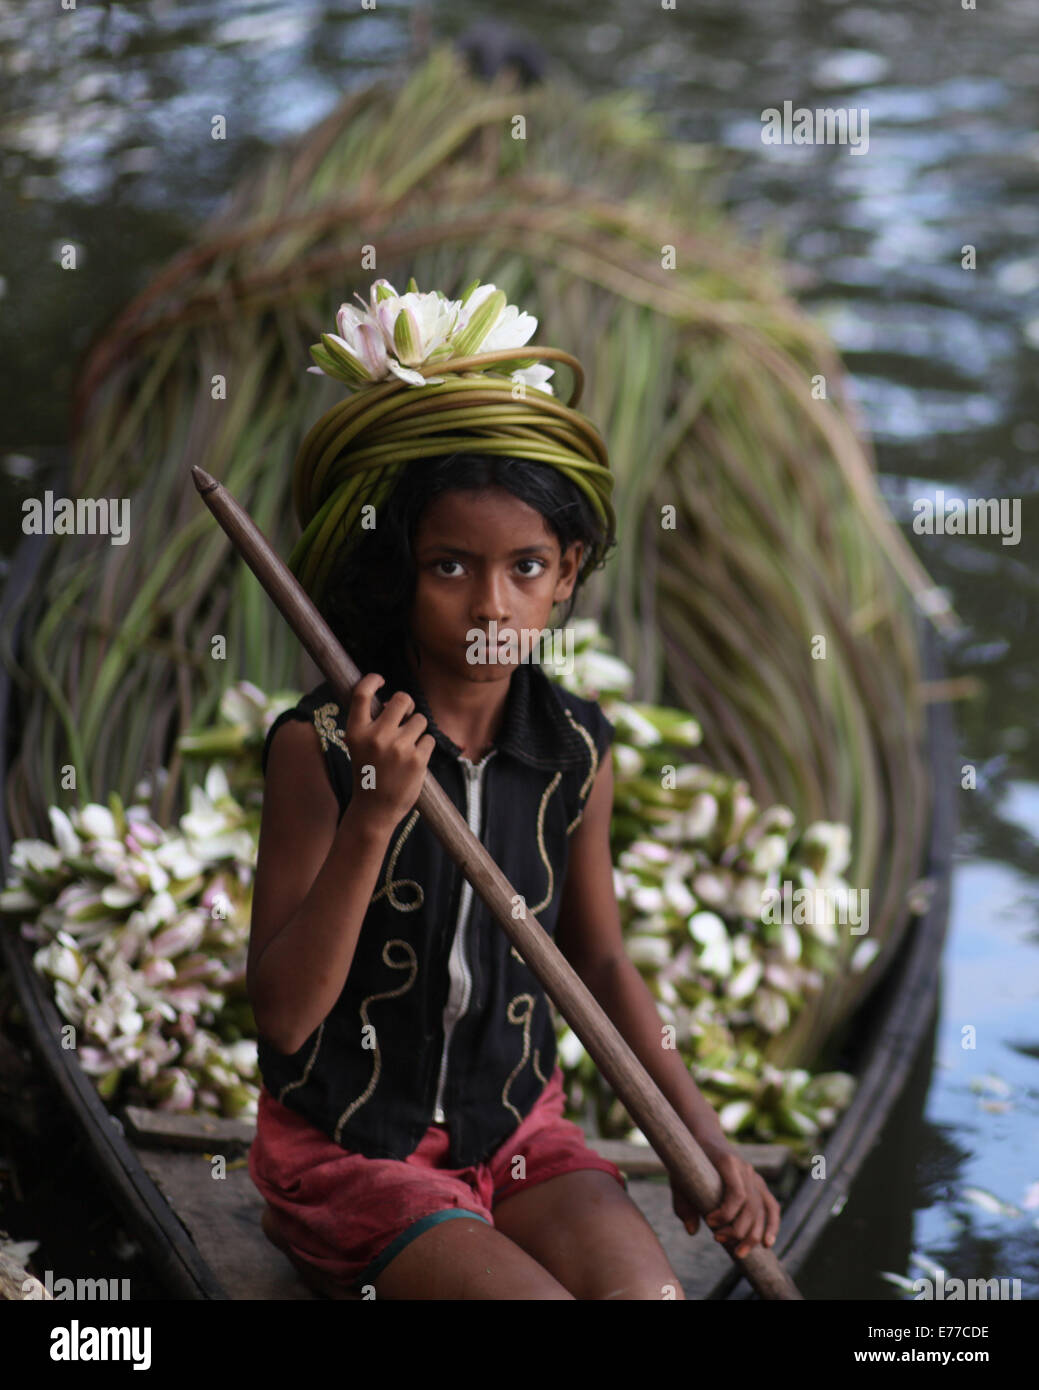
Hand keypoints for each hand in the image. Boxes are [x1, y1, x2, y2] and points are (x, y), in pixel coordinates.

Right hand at [345, 673, 435, 829]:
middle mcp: (376, 737)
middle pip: (402, 699)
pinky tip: (413, 761)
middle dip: (407, 705)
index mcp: (356, 732)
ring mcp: (398, 747)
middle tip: (405, 716)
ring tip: (406, 747)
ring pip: (420, 720)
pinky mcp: (417, 759)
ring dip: (417, 729)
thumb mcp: (359, 747)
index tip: (380, 678)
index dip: (372, 680)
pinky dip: (424, 747)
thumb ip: (372, 724)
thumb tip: (393, 702)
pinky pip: (429, 739)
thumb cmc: (369, 773)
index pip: (361, 694)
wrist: (374, 810)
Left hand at [671, 1140, 780, 1258]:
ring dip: (752, 1236)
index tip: (708, 1222)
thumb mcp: (679, 1178)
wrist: (703, 1137)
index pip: (737, 1193)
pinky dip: (771, 1225)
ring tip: (738, 1253)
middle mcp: (745, 1169)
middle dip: (736, 1230)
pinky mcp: (758, 1184)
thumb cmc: (688, 1160)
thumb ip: (683, 1204)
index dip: (726, 1214)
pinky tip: (766, 1243)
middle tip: (717, 1239)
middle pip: (751, 1207)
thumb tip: (692, 1231)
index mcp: (728, 1162)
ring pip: (762, 1210)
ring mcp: (754, 1176)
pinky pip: (771, 1206)